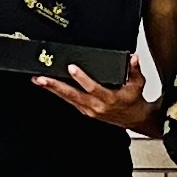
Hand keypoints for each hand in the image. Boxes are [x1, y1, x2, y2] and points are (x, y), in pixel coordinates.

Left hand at [34, 58, 161, 132]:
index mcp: (109, 99)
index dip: (81, 78)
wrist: (134, 119)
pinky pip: (69, 101)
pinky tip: (49, 87)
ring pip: (67, 99)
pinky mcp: (85, 111)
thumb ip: (134, 70)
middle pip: (72, 95)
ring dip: (52, 90)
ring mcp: (89, 110)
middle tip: (42, 78)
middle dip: (56, 86)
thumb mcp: (138, 83)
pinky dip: (58, 94)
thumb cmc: (134, 100)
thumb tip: (133, 58)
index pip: (93, 88)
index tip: (71, 68)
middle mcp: (96, 106)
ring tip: (39, 80)